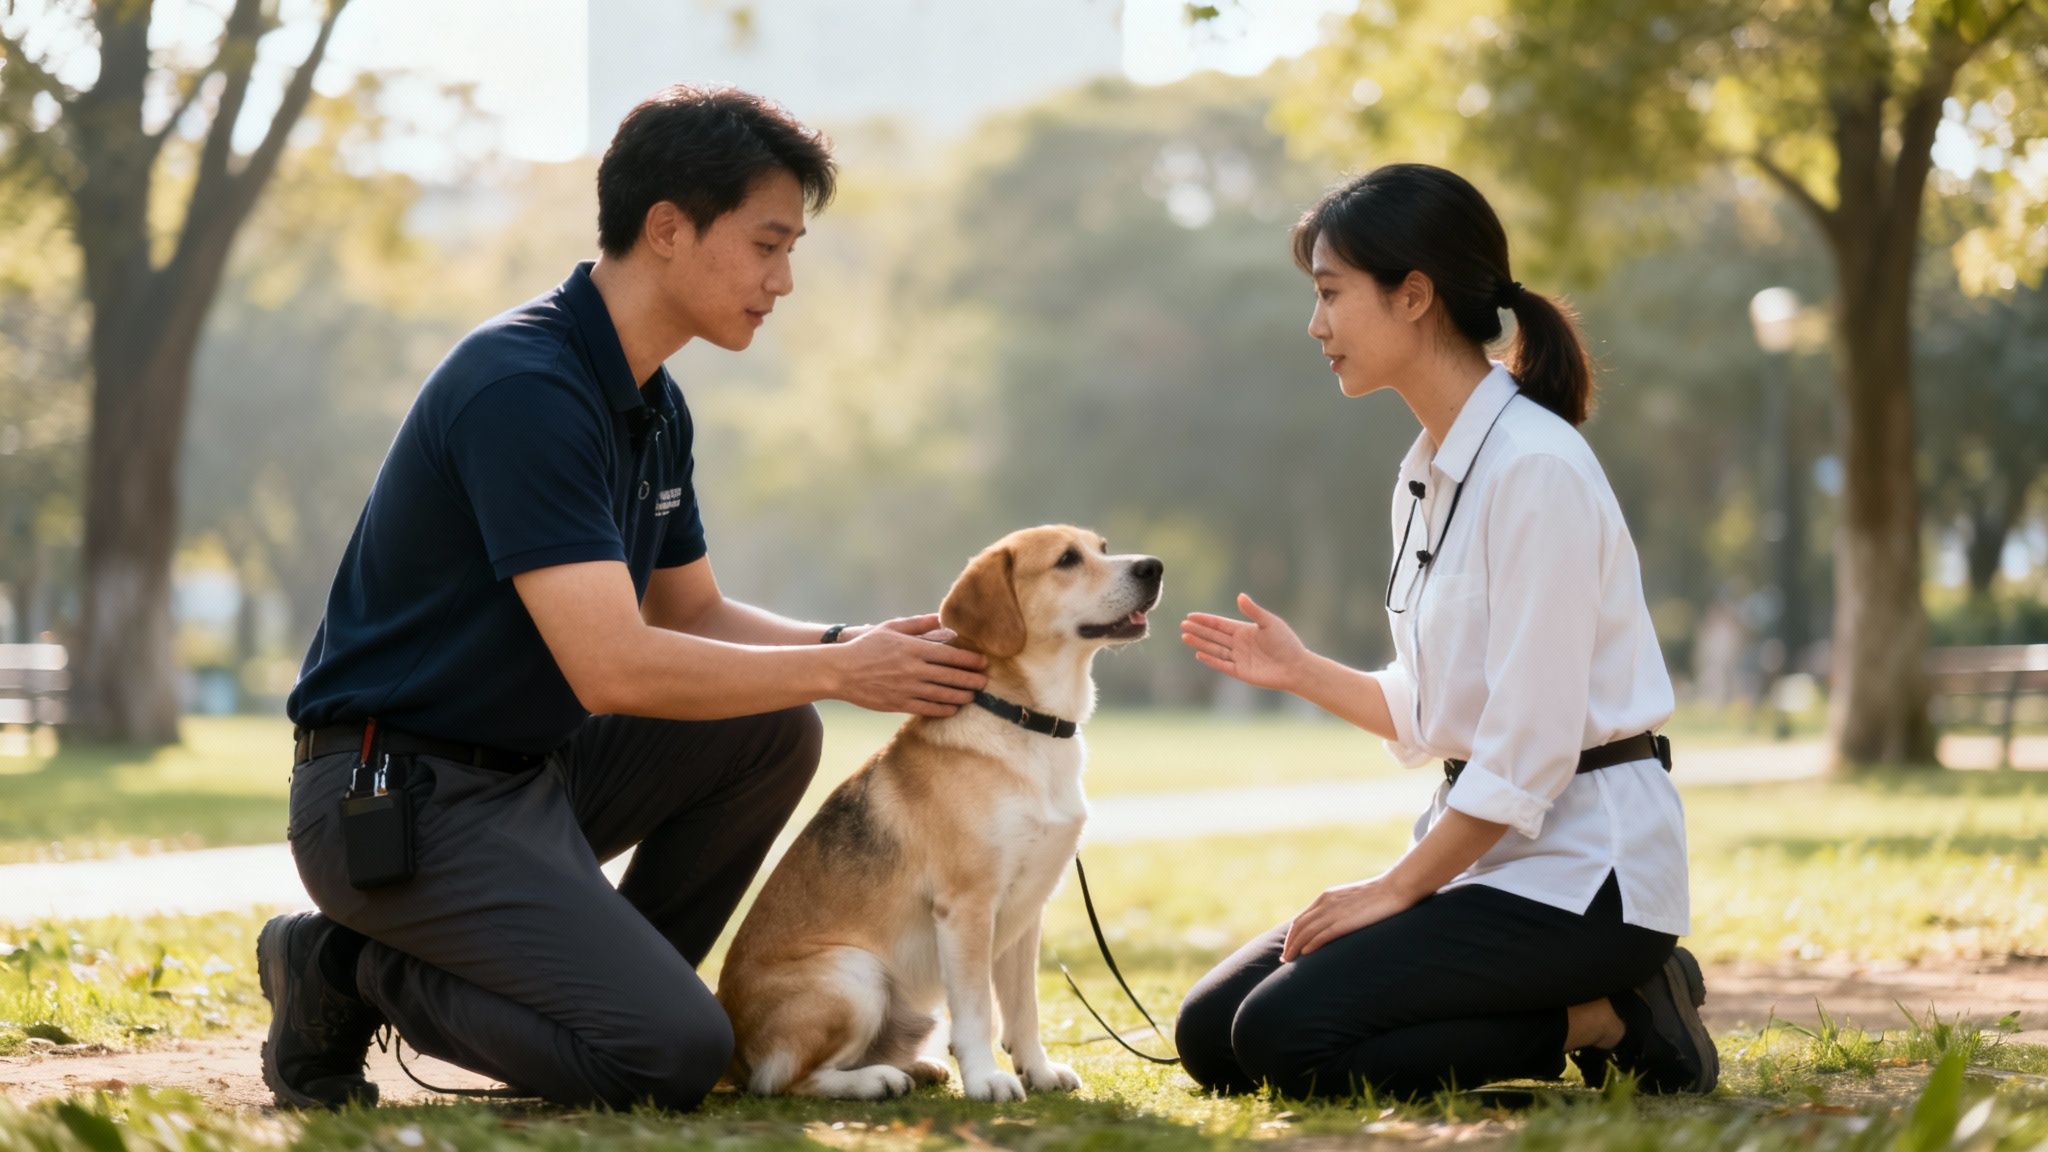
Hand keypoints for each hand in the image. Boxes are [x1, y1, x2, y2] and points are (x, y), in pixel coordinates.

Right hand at [830, 617, 987, 715]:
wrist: (840, 671)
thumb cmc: (866, 646)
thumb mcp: (891, 628)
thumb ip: (918, 624)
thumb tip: (941, 618)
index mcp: (914, 649)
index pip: (951, 655)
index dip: (970, 660)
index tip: (983, 661)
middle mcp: (914, 670)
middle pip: (952, 676)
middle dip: (972, 679)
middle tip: (985, 681)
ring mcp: (907, 689)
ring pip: (943, 694)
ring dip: (962, 695)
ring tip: (974, 694)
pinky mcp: (899, 704)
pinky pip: (928, 708)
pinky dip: (944, 709)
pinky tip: (954, 707)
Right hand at [1181, 593, 1309, 692]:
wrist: (1296, 666)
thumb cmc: (1286, 642)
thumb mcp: (1269, 623)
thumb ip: (1253, 611)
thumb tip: (1239, 596)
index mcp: (1244, 630)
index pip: (1220, 624)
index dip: (1205, 620)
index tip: (1190, 616)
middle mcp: (1239, 644)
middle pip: (1214, 636)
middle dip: (1199, 630)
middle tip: (1183, 625)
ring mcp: (1239, 658)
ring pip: (1215, 649)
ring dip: (1200, 643)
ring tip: (1185, 637)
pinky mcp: (1241, 672)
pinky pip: (1222, 665)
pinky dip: (1211, 660)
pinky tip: (1199, 653)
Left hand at [1280, 875, 1422, 961]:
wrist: (1394, 888)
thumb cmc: (1378, 896)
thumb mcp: (1351, 900)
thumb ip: (1339, 909)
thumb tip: (1335, 924)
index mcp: (1326, 898)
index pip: (1301, 919)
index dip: (1292, 935)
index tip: (1289, 948)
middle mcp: (1325, 904)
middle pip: (1299, 927)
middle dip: (1289, 944)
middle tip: (1285, 959)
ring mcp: (1334, 912)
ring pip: (1306, 933)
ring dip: (1295, 948)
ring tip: (1290, 961)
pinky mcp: (1344, 922)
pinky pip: (1321, 935)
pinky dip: (1310, 945)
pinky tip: (1305, 954)